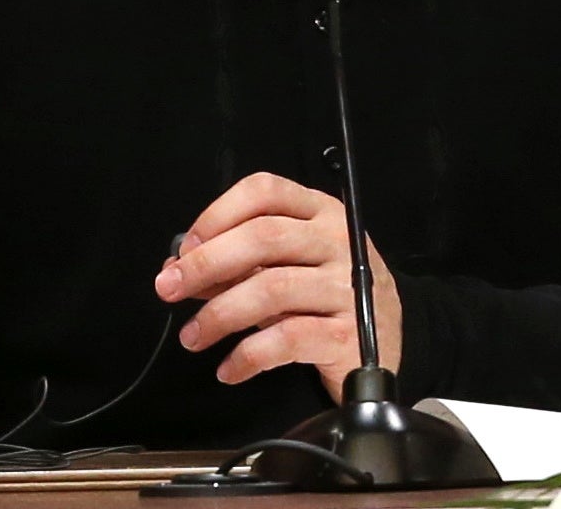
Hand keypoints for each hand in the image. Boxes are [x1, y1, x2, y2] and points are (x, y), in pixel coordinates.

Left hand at [155, 172, 401, 399]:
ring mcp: (346, 287)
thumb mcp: (292, 265)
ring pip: (271, 289)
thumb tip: (180, 269)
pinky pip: (286, 339)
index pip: (264, 191)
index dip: (217, 214)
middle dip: (206, 263)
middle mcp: (337, 240)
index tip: (185, 247)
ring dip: (219, 314)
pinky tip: (228, 368)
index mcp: (320, 211)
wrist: (392, 340)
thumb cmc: (328, 294)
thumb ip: (244, 261)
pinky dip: (248, 355)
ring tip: (192, 337)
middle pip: (263, 237)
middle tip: (169, 289)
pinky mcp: (348, 334)